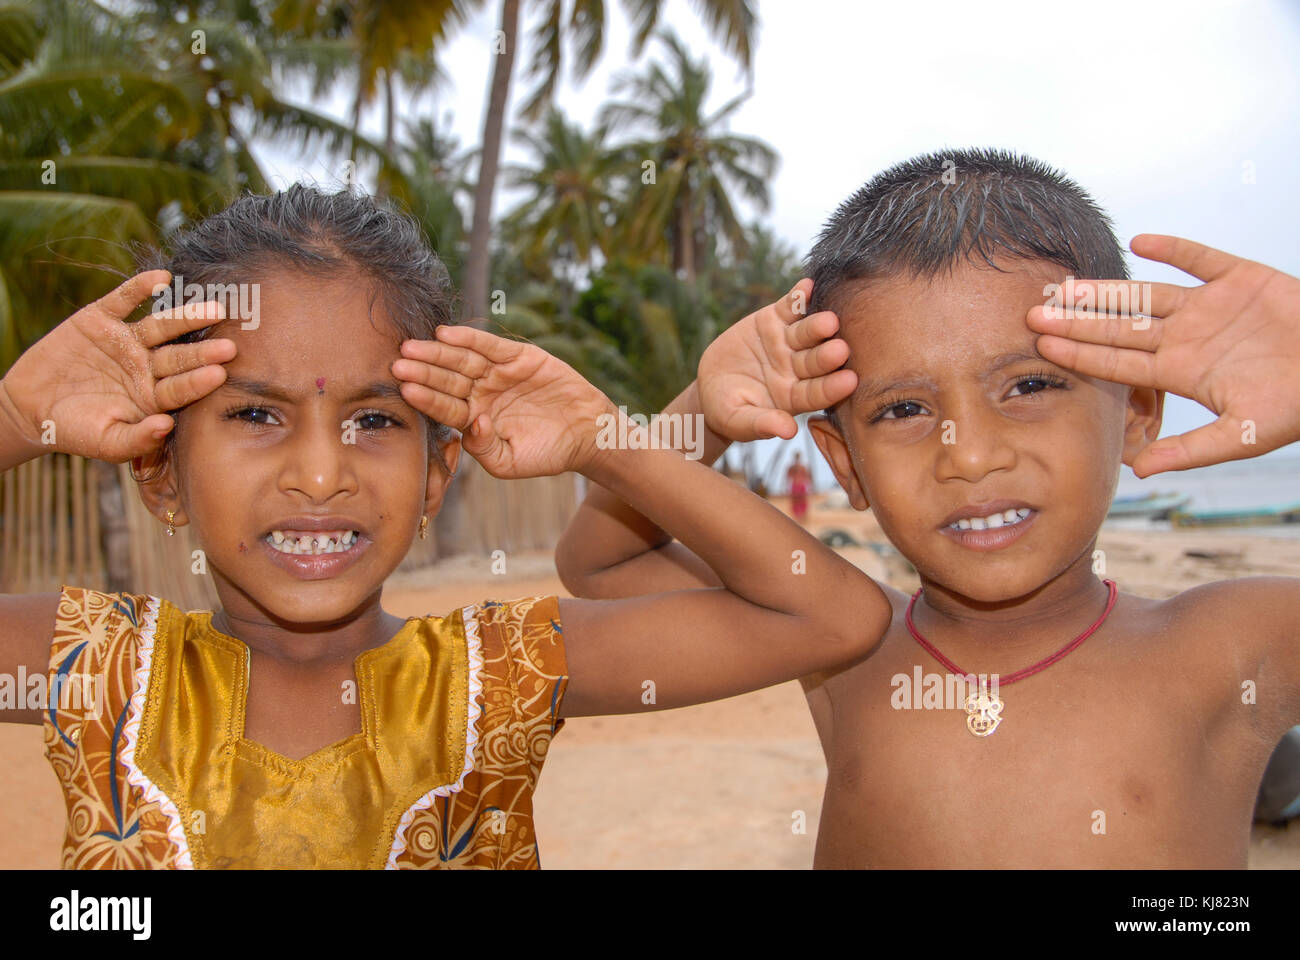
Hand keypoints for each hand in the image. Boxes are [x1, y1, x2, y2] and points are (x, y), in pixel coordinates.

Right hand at [0, 271, 236, 463]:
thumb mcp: (105, 442)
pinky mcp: (101, 318)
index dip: (198, 381)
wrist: (31, 406)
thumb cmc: (75, 431)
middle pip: (180, 356)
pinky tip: (161, 277)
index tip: (219, 374)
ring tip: (213, 309)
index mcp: (154, 396)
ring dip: (187, 317)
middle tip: (231, 346)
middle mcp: (147, 366)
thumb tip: (166, 426)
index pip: (182, 388)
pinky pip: (123, 299)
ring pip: (162, 326)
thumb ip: (137, 438)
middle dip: (203, 351)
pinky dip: (139, 287)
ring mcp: (127, 341)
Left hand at [392, 324, 615, 478]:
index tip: (405, 390)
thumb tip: (471, 423)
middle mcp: (481, 393)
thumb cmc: (546, 453)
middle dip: (423, 371)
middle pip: (446, 380)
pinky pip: (490, 345)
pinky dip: (470, 338)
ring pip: (462, 360)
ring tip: (414, 346)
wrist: (586, 435)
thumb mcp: (510, 462)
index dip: (425, 398)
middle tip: (398, 363)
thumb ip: (484, 448)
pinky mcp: (519, 356)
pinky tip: (447, 333)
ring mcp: (498, 373)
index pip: (444, 407)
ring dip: (438, 352)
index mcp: (473, 419)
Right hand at [698, 279, 857, 441]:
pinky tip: (807, 286)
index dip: (832, 387)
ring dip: (817, 326)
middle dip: (828, 355)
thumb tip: (788, 431)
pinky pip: (789, 307)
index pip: (817, 392)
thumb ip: (761, 425)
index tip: (849, 382)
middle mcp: (797, 369)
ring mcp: (787, 343)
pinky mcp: (774, 320)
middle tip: (841, 350)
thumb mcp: (737, 420)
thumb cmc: (726, 410)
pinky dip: (798, 297)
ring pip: (805, 333)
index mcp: (794, 397)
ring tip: (829, 321)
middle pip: (816, 361)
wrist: (711, 383)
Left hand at [1026, 235, 1299, 475]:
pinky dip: (1174, 248)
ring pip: (1147, 293)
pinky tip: (1140, 242)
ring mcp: (1209, 307)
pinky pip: (1200, 258)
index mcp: (1181, 371)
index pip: (1118, 361)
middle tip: (1034, 312)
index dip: (1080, 352)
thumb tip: (1139, 470)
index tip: (1041, 345)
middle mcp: (1186, 337)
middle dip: (1077, 321)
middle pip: (1120, 326)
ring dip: (1108, 288)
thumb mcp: (1242, 436)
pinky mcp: (1240, 279)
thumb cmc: (1295, 407)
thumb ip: (1190, 451)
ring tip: (1068, 284)